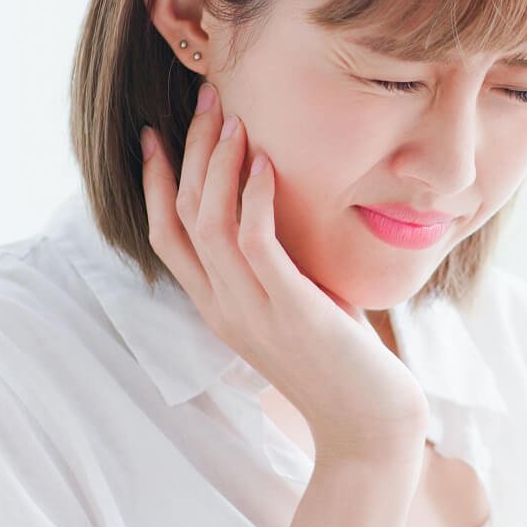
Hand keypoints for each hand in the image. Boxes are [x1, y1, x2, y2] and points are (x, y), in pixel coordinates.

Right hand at [139, 82, 429, 464]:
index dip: (155, 183)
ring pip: (209, 223)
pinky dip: (255, 196)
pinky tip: (265, 161)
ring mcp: (252, 312)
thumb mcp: (299, 306)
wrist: (370, 426)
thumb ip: (281, 267)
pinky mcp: (291, 311)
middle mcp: (224, 309)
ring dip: (217, 163)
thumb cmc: (345, 364)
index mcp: (218, 309)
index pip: (165, 236)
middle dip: (187, 153)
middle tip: (204, 100)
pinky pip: (256, 243)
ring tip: (233, 116)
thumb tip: (290, 214)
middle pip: (181, 217)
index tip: (155, 133)